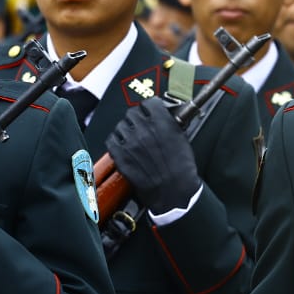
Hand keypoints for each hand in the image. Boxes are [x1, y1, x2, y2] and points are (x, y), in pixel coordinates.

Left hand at [105, 96, 200, 213]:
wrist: (173, 189)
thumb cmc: (181, 168)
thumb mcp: (181, 137)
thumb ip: (169, 123)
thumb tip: (163, 115)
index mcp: (162, 122)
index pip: (149, 103)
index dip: (148, 108)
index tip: (149, 112)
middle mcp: (144, 129)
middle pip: (132, 113)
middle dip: (136, 119)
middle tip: (141, 126)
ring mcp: (130, 141)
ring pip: (120, 125)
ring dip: (126, 130)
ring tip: (133, 139)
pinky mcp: (120, 154)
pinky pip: (111, 139)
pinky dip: (116, 141)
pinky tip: (124, 146)